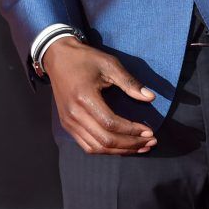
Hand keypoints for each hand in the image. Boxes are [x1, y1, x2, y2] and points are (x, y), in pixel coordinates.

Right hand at [43, 36, 157, 154]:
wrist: (58, 57)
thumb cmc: (85, 59)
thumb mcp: (109, 64)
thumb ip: (129, 82)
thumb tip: (150, 98)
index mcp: (84, 97)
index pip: (111, 124)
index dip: (132, 131)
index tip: (149, 132)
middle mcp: (74, 114)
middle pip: (105, 140)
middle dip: (130, 144)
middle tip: (150, 143)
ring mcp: (68, 122)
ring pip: (96, 147)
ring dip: (120, 151)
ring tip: (139, 148)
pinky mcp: (67, 125)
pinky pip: (86, 145)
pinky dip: (105, 149)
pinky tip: (120, 147)